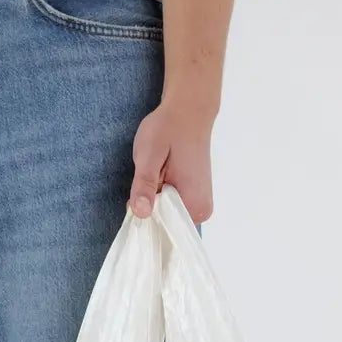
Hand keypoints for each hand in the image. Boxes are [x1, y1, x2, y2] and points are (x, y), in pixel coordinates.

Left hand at [128, 94, 214, 223]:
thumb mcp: (149, 155)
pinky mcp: (194, 199)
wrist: (188, 110)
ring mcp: (199, 206)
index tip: (142, 192)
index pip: (162, 230)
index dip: (145, 215)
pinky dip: (159, 197)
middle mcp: (201, 212)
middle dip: (149, 206)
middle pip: (163, 225)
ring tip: (157, 174)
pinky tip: (160, 178)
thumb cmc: (169, 129)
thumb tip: (140, 214)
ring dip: (153, 200)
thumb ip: (144, 185)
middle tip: (150, 176)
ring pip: (165, 216)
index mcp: (194, 206)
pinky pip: (170, 208)